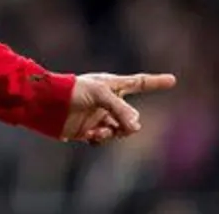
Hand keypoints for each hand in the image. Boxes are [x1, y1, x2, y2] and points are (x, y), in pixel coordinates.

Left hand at [61, 72, 176, 144]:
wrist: (45, 104)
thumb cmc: (71, 91)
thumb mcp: (100, 94)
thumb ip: (121, 109)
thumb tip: (135, 128)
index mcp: (111, 85)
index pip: (139, 83)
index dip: (156, 82)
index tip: (173, 79)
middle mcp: (107, 100)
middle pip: (132, 116)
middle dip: (128, 123)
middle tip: (122, 126)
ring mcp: (98, 115)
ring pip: (120, 130)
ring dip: (113, 133)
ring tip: (98, 131)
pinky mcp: (88, 129)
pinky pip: (104, 138)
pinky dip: (100, 139)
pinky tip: (89, 136)